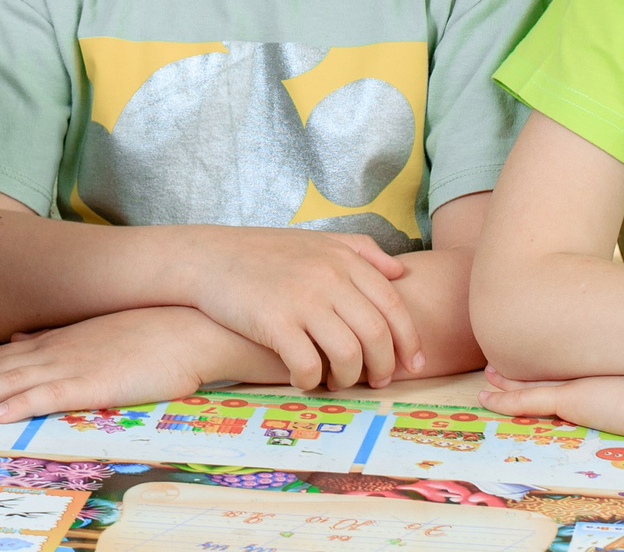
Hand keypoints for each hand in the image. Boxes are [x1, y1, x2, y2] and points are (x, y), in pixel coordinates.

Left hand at [0, 307, 256, 421]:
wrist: (188, 323)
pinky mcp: (93, 382)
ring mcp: (70, 365)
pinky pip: (50, 395)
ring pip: (11, 382)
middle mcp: (52, 351)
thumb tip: (22, 337)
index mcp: (51, 343)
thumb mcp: (91, 333)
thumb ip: (53, 338)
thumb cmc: (146, 332)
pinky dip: (21, 403)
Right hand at [184, 227, 421, 390]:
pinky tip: (303, 380)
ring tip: (339, 383)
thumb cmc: (265, 253)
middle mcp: (329, 277)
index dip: (409, 340)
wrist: (209, 257)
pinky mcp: (275, 322)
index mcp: (343, 258)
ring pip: (348, 354)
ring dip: (349, 378)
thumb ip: (361, 251)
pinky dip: (311, 382)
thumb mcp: (317, 241)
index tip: (414, 365)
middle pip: (376, 334)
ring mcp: (302, 299)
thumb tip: (400, 272)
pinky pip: (308, 366)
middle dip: (383, 367)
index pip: (393, 304)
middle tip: (378, 382)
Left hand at [478, 367, 623, 440]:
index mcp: (605, 364)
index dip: (547, 355)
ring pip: (528, 381)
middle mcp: (586, 368)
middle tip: (498, 360)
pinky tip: (486, 400)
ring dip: (506, 381)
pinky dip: (505, 401)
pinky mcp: (570, 401)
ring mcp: (576, 383)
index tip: (533, 348)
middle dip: (519, 364)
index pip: (568, 358)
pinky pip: (527, 402)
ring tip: (487, 375)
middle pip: (543, 365)